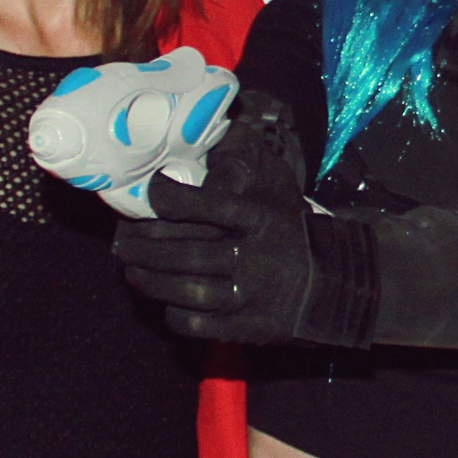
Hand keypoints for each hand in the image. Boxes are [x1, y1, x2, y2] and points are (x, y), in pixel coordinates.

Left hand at [111, 96, 315, 339]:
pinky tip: (166, 299)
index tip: (152, 192)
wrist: (334, 284)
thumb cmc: (291, 231)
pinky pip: (193, 323)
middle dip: (142, 247)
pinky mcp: (242, 327)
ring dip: (149, 279)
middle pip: (183, 252)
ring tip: (132, 270)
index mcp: (258, 218)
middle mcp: (251, 257)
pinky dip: (172, 312)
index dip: (168, 198)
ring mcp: (247, 295)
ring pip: (183, 289)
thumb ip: (242, 163)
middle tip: (122, 241)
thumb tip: (208, 130)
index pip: (203, 205)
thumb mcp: (276, 189)